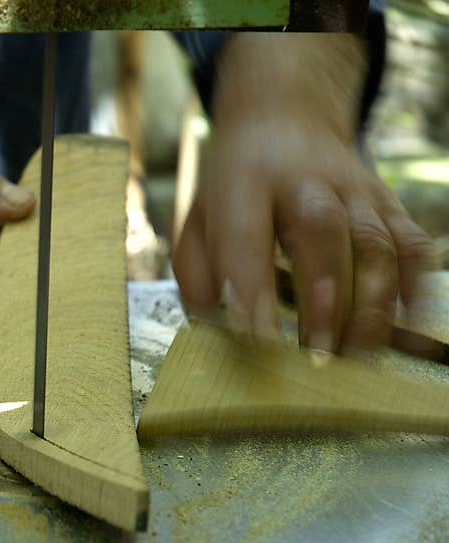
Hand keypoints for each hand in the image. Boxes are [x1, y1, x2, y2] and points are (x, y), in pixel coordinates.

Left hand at [173, 34, 437, 353]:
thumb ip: (196, 275)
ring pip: (373, 242)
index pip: (246, 238)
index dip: (253, 292)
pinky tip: (405, 322)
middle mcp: (303, 181)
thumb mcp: (196, 219)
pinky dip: (413, 282)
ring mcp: (352, 188)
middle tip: (316, 355)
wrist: (283, 119)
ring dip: (370, 304)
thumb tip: (212, 330)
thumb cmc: (232, 186)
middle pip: (323, 234)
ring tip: (357, 356)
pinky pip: (410, 240)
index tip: (260, 343)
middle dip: (324, 300)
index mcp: (244, 183)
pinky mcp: (386, 200)